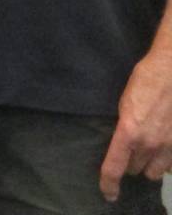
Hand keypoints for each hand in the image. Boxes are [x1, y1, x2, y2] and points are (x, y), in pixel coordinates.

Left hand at [100, 48, 171, 199]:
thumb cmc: (144, 81)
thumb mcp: (124, 103)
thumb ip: (125, 127)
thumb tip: (123, 141)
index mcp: (129, 132)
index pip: (115, 167)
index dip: (109, 183)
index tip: (108, 193)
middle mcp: (150, 143)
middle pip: (135, 169)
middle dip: (130, 165)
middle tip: (128, 153)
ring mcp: (169, 145)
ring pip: (155, 172)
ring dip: (148, 165)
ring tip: (146, 152)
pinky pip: (171, 165)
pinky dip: (166, 161)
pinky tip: (163, 148)